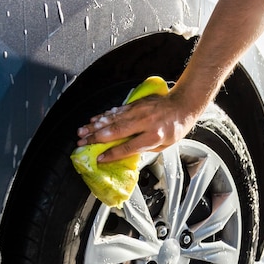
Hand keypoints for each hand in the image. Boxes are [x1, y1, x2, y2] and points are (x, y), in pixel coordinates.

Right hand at [76, 91, 195, 162]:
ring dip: (95, 126)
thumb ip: (144, 149)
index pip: (128, 147)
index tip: (99, 159)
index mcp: (153, 136)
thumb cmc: (175, 127)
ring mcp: (138, 111)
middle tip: (81, 143)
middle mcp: (144, 122)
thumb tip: (125, 153)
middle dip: (95, 138)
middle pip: (115, 131)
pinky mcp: (135, 104)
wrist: (182, 104)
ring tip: (81, 132)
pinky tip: (93, 119)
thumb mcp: (164, 145)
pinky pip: (116, 110)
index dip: (112, 154)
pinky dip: (103, 115)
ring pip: (112, 119)